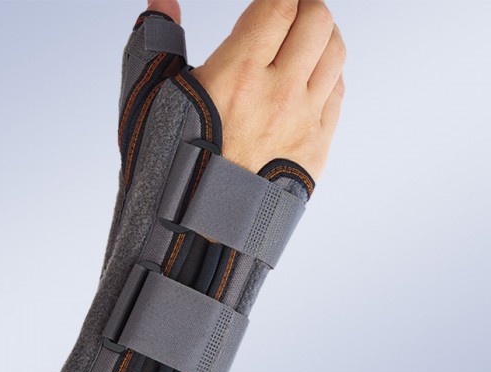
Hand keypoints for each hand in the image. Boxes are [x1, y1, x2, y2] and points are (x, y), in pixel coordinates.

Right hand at [150, 0, 345, 178]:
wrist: (201, 230)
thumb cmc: (174, 171)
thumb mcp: (153, 102)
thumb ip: (159, 42)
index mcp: (237, 75)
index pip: (280, 6)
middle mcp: (279, 94)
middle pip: (318, 21)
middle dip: (306, 4)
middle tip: (291, 9)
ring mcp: (304, 123)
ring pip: (335, 55)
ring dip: (323, 36)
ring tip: (304, 39)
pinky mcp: (317, 149)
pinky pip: (337, 95)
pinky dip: (328, 76)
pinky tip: (309, 79)